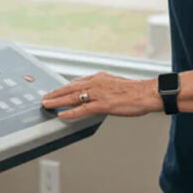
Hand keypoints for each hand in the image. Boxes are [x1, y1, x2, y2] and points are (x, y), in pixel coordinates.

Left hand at [42, 72, 162, 119]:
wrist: (147, 93)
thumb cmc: (136, 91)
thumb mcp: (116, 84)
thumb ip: (104, 88)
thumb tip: (97, 95)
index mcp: (100, 77)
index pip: (77, 82)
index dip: (64, 87)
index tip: (56, 91)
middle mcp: (97, 83)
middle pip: (70, 87)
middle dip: (56, 93)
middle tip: (45, 97)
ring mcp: (99, 93)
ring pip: (73, 97)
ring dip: (57, 101)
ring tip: (47, 104)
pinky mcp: (103, 104)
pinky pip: (82, 109)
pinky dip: (70, 112)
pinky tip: (61, 115)